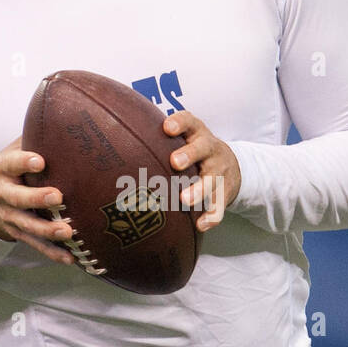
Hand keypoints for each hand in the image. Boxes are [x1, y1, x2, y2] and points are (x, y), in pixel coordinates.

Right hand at [0, 137, 74, 263]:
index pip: (11, 163)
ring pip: (28, 226)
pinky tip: (72, 258)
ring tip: (68, 232)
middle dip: (36, 198)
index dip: (23, 162)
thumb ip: (33, 138)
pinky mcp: (18, 234)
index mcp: (3, 170)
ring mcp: (10, 217)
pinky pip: (36, 245)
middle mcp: (3, 195)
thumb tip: (65, 116)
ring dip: (48, 230)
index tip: (40, 160)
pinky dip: (53, 253)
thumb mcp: (14, 150)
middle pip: (17, 198)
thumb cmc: (12, 170)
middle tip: (57, 196)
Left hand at [163, 111, 240, 231]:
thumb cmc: (194, 151)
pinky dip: (211, 217)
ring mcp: (220, 171)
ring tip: (185, 200)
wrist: (232, 166)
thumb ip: (159, 138)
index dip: (180, 123)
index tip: (167, 128)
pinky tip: (199, 225)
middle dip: (189, 154)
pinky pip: (220, 206)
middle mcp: (210, 149)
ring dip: (199, 190)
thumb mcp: (185, 138)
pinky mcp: (226, 192)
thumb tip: (116, 138)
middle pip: (203, 148)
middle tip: (175, 162)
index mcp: (196, 133)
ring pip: (212, 179)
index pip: (190, 121)